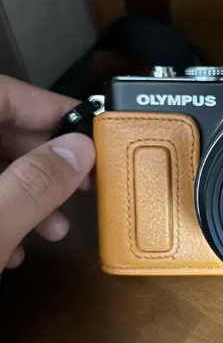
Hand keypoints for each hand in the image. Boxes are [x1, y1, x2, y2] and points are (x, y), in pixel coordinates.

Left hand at [0, 76, 95, 271]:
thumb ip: (36, 183)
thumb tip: (81, 149)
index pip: (2, 94)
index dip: (49, 107)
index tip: (92, 131)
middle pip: (0, 133)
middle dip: (45, 162)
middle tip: (84, 185)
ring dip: (28, 194)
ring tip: (56, 228)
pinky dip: (1, 215)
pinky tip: (14, 248)